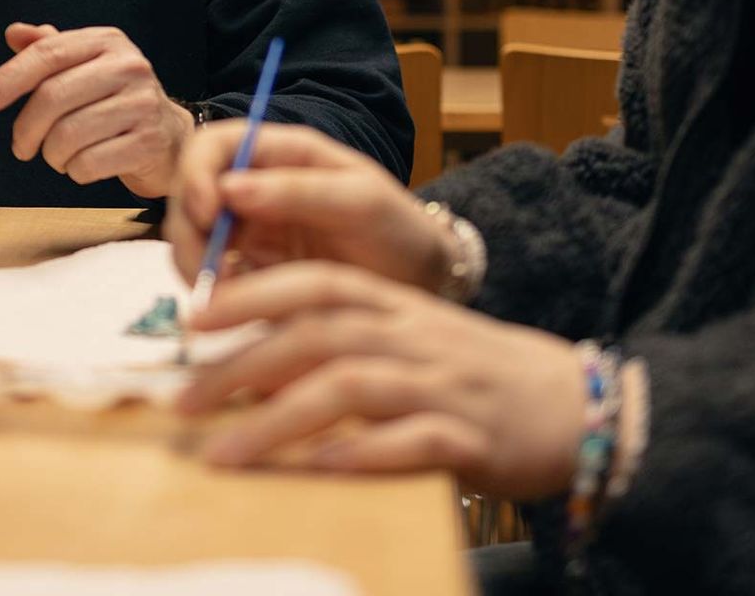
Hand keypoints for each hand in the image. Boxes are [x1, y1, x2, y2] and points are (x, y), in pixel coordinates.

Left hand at [0, 23, 192, 197]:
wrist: (168, 136)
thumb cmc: (115, 100)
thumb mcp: (84, 67)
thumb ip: (49, 50)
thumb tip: (13, 33)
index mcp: (107, 41)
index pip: (48, 54)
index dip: (10, 77)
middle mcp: (129, 66)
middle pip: (53, 97)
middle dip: (25, 129)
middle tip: (21, 147)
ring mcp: (142, 103)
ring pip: (67, 136)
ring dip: (52, 154)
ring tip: (59, 155)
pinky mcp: (149, 141)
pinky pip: (88, 164)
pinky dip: (75, 171)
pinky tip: (83, 164)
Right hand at [166, 122, 453, 291]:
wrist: (422, 285)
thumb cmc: (399, 230)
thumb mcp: (361, 202)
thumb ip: (300, 190)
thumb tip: (228, 188)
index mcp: (281, 154)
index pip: (213, 147)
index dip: (196, 175)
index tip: (208, 214)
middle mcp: (255, 188)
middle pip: (190, 197)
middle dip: (188, 232)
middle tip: (206, 274)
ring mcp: (249, 233)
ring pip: (192, 240)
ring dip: (194, 267)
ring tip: (222, 298)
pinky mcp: (251, 275)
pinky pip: (212, 279)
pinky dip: (212, 295)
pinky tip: (236, 310)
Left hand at [177, 262, 584, 498]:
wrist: (573, 405)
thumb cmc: (472, 376)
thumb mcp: (407, 340)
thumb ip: (341, 339)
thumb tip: (248, 366)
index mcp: (396, 306)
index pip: (316, 283)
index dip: (252, 294)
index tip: (191, 318)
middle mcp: (414, 337)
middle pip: (318, 336)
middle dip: (241, 366)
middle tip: (181, 400)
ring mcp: (442, 386)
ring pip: (350, 388)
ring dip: (278, 420)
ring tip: (223, 454)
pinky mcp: (472, 438)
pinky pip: (411, 442)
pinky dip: (362, 454)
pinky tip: (318, 472)